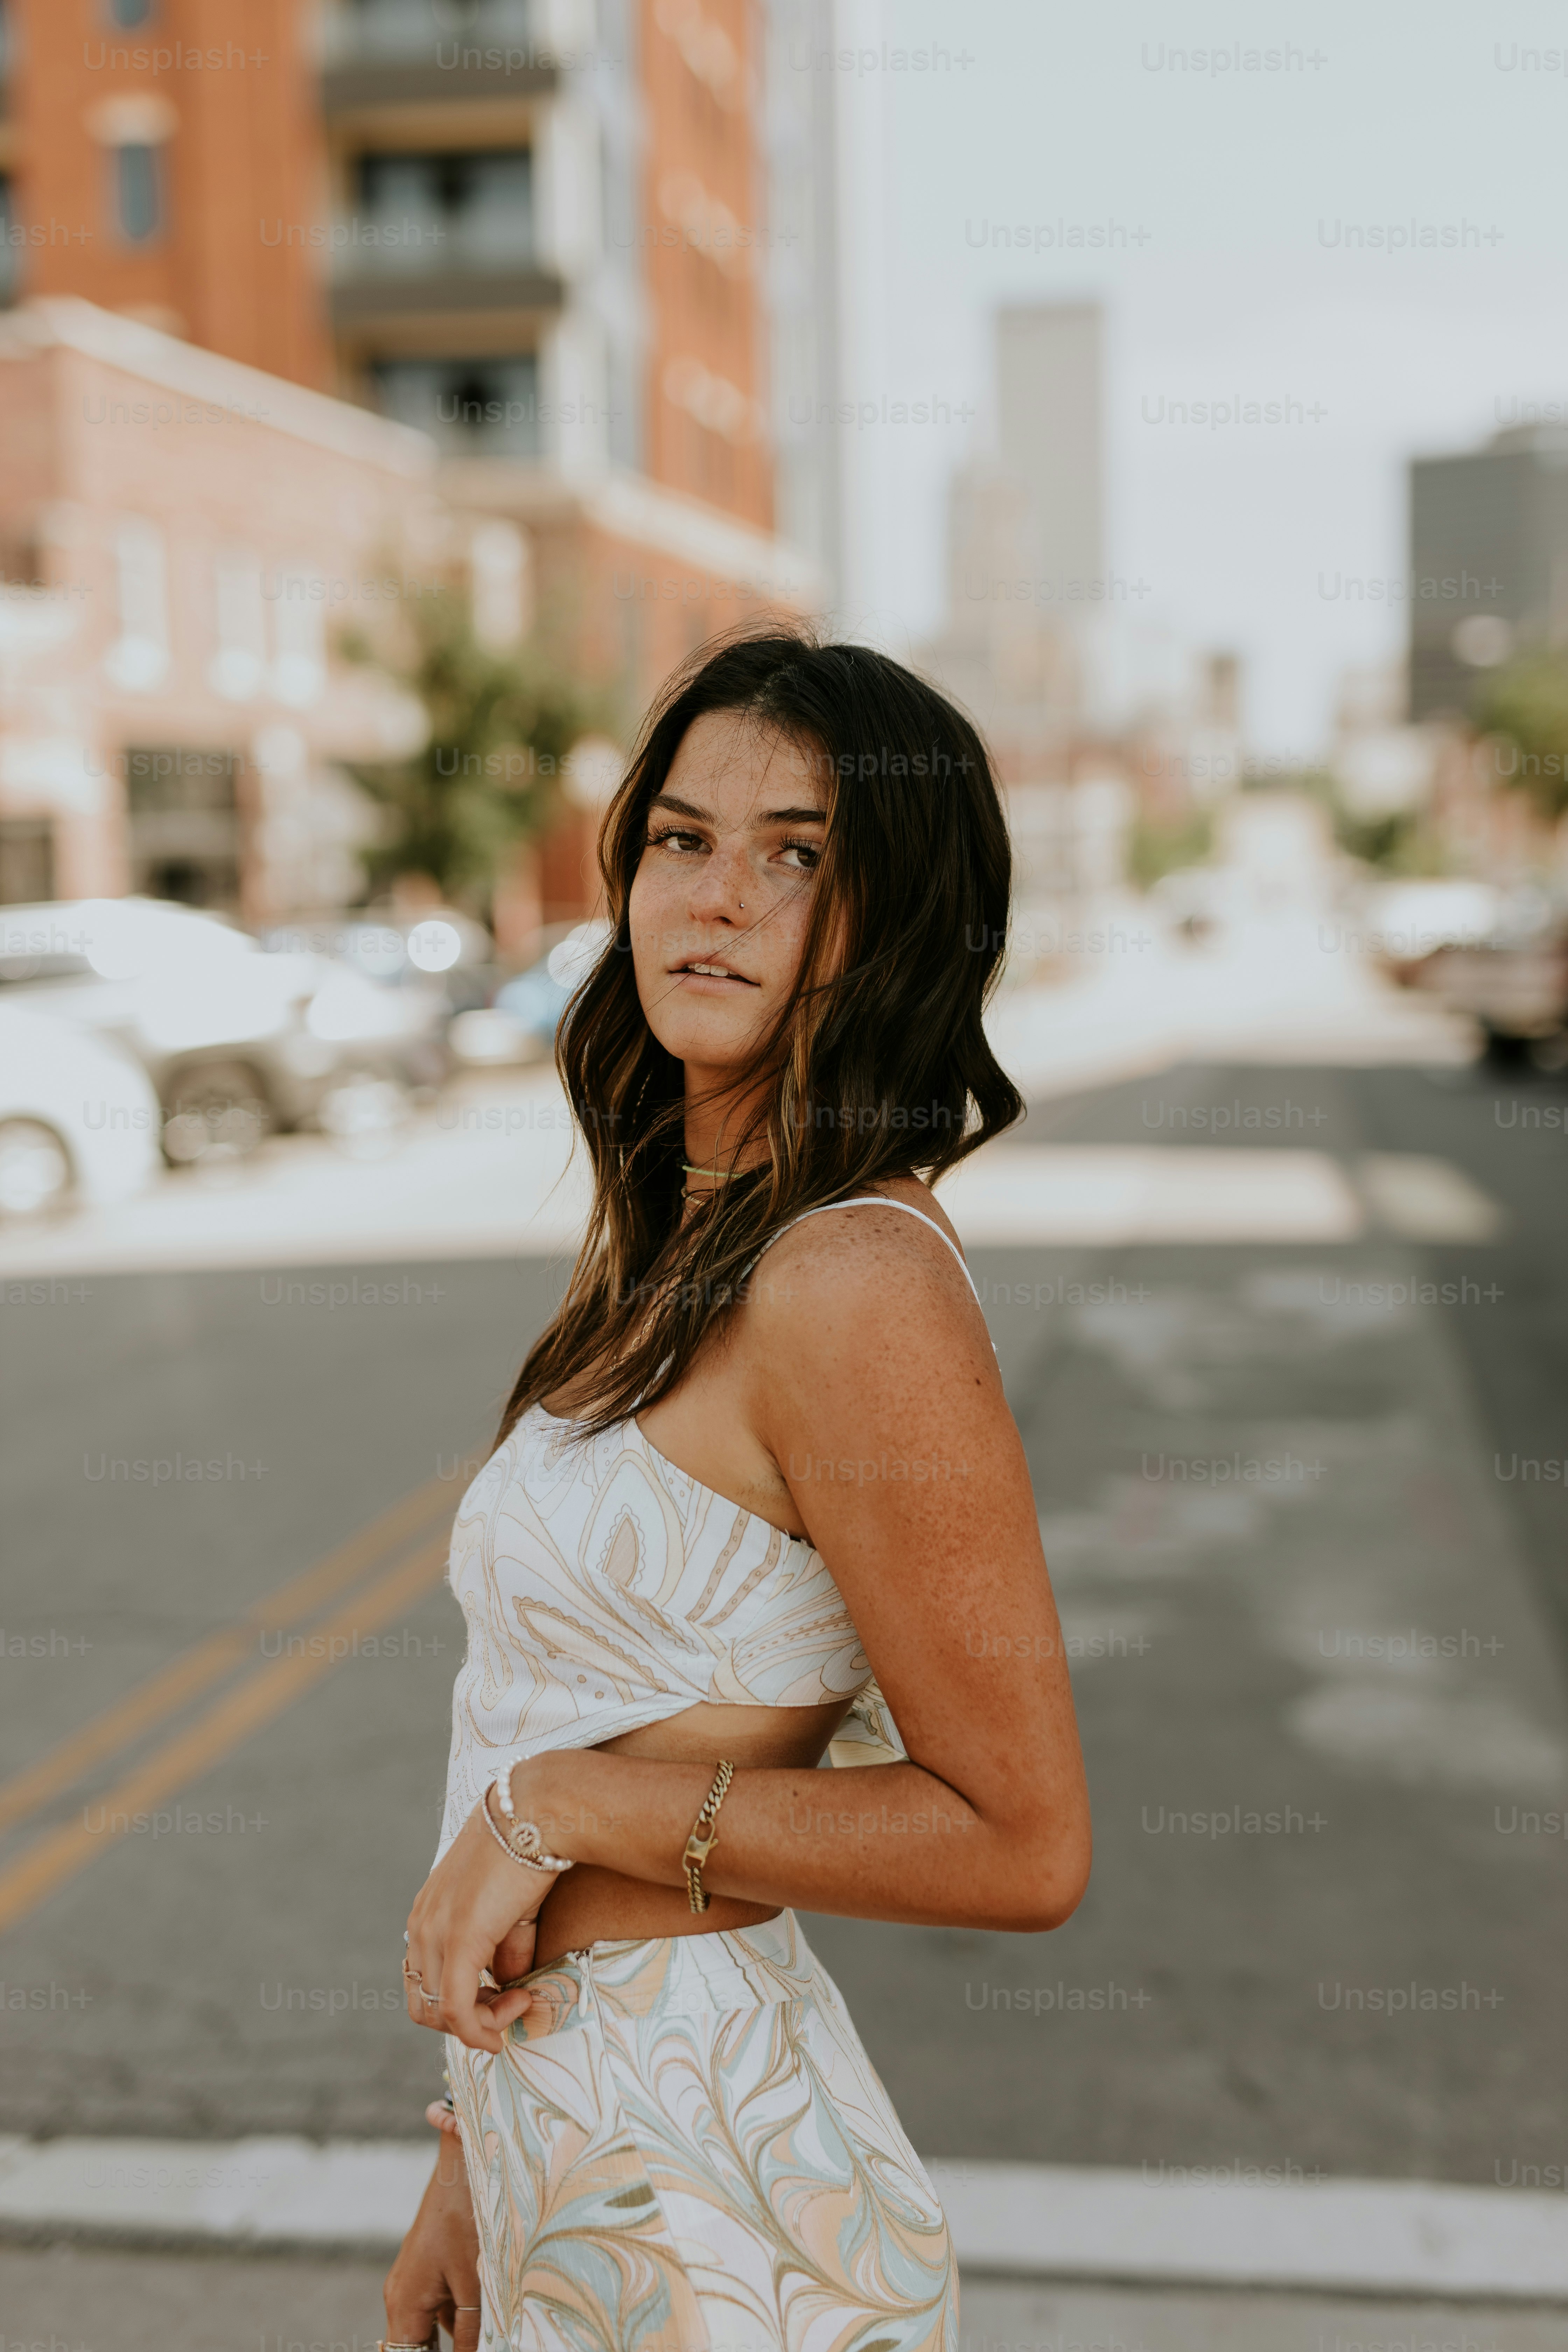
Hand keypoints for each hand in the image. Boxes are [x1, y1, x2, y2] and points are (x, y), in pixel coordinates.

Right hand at [383, 2136, 481, 2351]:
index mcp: (404, 2303)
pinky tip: (481, 2325)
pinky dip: (455, 2320)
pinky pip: (437, 2307)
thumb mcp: (474, 2283)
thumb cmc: (467, 2220)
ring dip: (448, 2341)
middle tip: (472, 2345)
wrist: (464, 2166)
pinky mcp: (427, 2268)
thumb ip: (471, 2331)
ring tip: (477, 2337)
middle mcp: (400, 2295)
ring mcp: (412, 2280)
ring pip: (427, 2328)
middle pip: (412, 2345)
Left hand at [404, 1793, 552, 2052]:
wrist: (535, 1814)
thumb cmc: (526, 1854)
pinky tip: (515, 2012)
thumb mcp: (511, 1912)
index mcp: (427, 1915)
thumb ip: (505, 1953)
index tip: (505, 1996)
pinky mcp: (460, 1940)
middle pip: (423, 2006)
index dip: (462, 2004)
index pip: (424, 1982)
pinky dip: (481, 2029)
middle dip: (466, 2020)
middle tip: (510, 2005)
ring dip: (480, 2023)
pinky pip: (458, 2009)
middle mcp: (421, 1925)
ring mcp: (436, 1932)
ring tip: (519, 2001)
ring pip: (438, 2012)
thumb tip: (510, 1988)